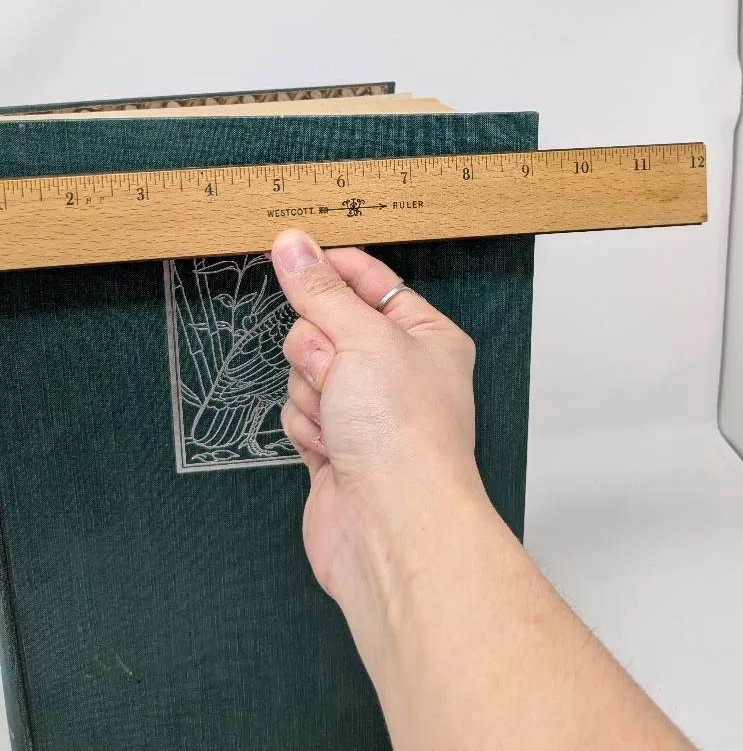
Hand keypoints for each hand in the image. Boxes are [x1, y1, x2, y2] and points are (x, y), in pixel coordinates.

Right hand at [270, 229, 484, 607]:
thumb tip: (292, 244)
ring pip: (304, 371)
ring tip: (340, 420)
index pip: (369, 282)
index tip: (293, 254)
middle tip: (336, 371)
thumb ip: (320, 290)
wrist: (394, 525)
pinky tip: (331, 448)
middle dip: (318, 348)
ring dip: (311, 391)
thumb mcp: (362, 337)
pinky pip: (298, 412)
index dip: (331, 269)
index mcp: (424, 335)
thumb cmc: (404, 431)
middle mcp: (397, 371)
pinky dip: (306, 427)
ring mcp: (365, 411)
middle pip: (325, 327)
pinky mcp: (335, 446)